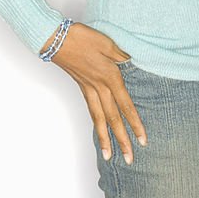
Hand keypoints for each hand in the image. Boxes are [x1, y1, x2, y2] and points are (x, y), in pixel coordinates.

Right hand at [40, 23, 146, 163]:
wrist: (56, 39)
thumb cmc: (82, 38)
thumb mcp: (107, 42)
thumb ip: (121, 56)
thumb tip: (131, 63)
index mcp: (110, 77)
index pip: (126, 106)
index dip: (135, 124)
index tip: (142, 141)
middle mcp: (100, 87)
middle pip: (113, 118)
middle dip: (122, 140)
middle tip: (129, 160)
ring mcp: (89, 89)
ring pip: (99, 118)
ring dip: (105, 138)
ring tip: (108, 156)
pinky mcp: (81, 87)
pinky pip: (91, 110)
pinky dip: (96, 123)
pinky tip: (99, 130)